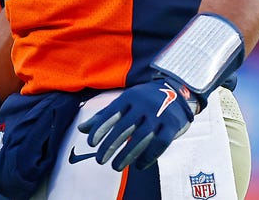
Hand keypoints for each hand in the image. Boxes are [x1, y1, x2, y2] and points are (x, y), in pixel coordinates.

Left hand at [76, 76, 196, 170]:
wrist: (177, 91)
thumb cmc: (143, 100)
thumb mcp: (124, 102)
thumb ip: (104, 116)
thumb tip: (81, 129)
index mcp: (129, 98)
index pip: (111, 114)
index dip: (100, 129)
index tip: (91, 144)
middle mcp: (143, 105)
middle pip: (124, 128)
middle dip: (110, 145)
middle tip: (100, 160)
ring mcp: (159, 115)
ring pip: (140, 138)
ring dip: (126, 155)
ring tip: (115, 166)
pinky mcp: (173, 125)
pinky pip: (160, 144)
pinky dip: (149, 156)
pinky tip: (139, 166)